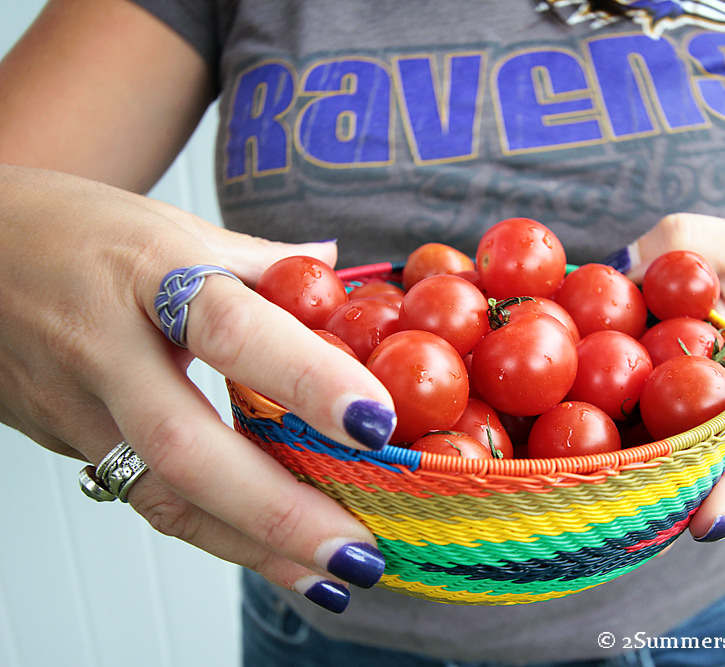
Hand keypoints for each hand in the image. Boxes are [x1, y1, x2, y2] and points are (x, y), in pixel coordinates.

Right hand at [0, 165, 394, 611]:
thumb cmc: (80, 232)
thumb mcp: (175, 227)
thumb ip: (261, 261)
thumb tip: (337, 272)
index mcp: (148, 272)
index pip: (230, 328)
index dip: (305, 376)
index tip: (374, 422)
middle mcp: (106, 346)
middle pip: (186, 443)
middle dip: (280, 507)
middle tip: (357, 546)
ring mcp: (75, 404)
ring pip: (160, 494)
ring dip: (254, 546)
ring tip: (330, 574)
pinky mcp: (65, 443)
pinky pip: (145, 497)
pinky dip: (217, 534)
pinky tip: (273, 558)